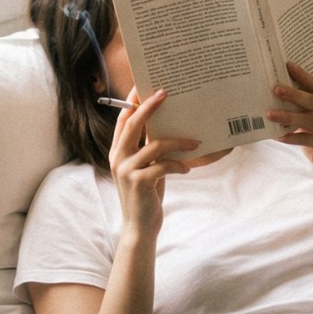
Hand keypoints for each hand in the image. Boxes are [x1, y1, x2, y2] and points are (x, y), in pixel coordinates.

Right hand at [108, 88, 199, 238]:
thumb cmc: (146, 195)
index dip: (131, 101)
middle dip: (150, 106)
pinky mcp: (139, 181)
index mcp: (117, 151)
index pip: (122, 120)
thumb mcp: (145, 169)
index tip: (142, 85)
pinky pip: (163, 165)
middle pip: (133, 123)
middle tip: (165, 92)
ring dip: (178, 141)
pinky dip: (178, 165)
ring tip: (195, 143)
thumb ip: (148, 150)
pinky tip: (186, 170)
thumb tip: (165, 128)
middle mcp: (118, 157)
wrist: (139, 228)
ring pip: (154, 144)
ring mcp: (126, 169)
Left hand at [269, 62, 312, 189]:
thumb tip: (277, 94)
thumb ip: (304, 110)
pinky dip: (292, 137)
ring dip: (288, 116)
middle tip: (274, 88)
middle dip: (293, 93)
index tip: (287, 65)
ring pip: (310, 119)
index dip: (303, 76)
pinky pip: (309, 139)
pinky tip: (277, 136)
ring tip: (269, 114)